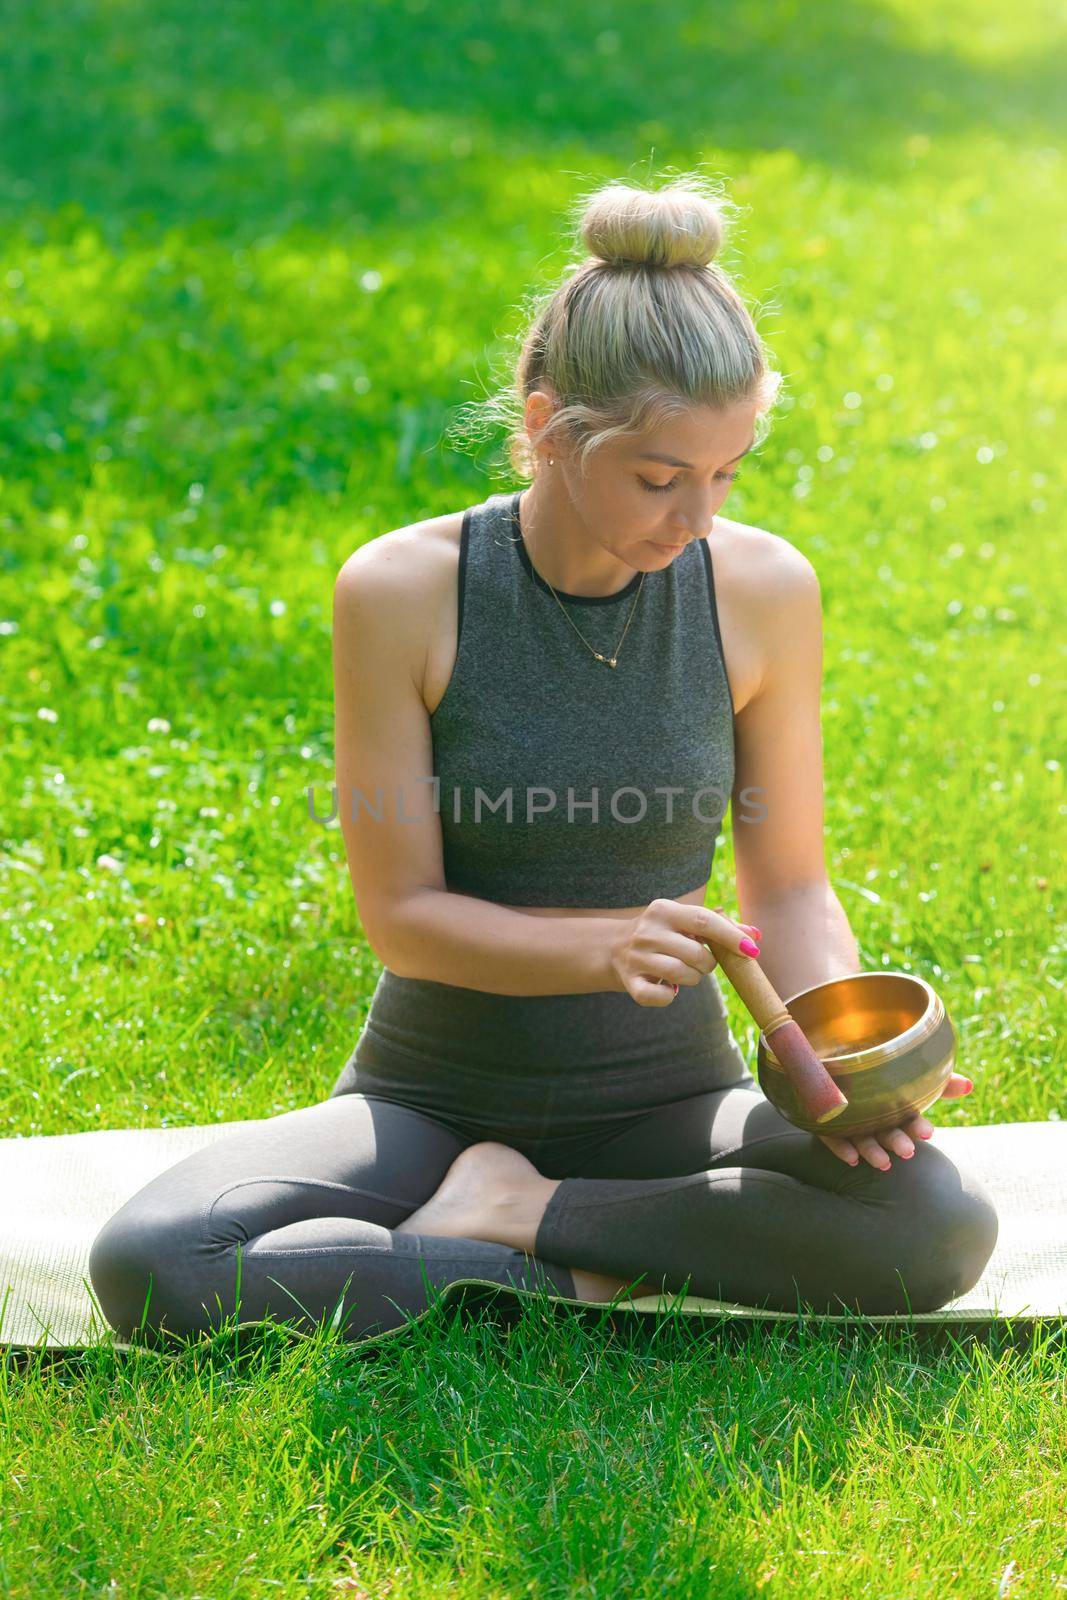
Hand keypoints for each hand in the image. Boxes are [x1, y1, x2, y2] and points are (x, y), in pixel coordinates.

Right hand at [609, 899, 761, 1006]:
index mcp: (664, 910)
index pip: (703, 920)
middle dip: (708, 964)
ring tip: (683, 972)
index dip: (731, 936)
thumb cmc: (662, 934)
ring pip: (683, 976)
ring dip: (692, 979)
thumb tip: (756, 935)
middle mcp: (647, 931)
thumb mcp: (685, 923)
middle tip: (700, 962)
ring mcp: (636, 957)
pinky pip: (662, 997)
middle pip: (696, 954)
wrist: (612, 948)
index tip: (752, 950)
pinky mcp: (630, 983)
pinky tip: (668, 987)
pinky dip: (671, 996)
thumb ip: (720, 927)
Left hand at [817, 1072, 974, 1169]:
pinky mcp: (824, 1121)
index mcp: (894, 1108)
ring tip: (883, 1162)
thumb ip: (937, 1080)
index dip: (918, 1127)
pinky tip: (851, 1158)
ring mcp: (849, 1121)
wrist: (829, 1053)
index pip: (909, 1120)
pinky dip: (841, 1147)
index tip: (928, 1133)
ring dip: (873, 1151)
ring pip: (861, 1138)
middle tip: (908, 1153)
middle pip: (886, 1132)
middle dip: (898, 1142)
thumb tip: (969, 1085)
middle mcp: (873, 1118)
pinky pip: (830, 1137)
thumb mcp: (908, 1072)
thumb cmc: (878, 1069)